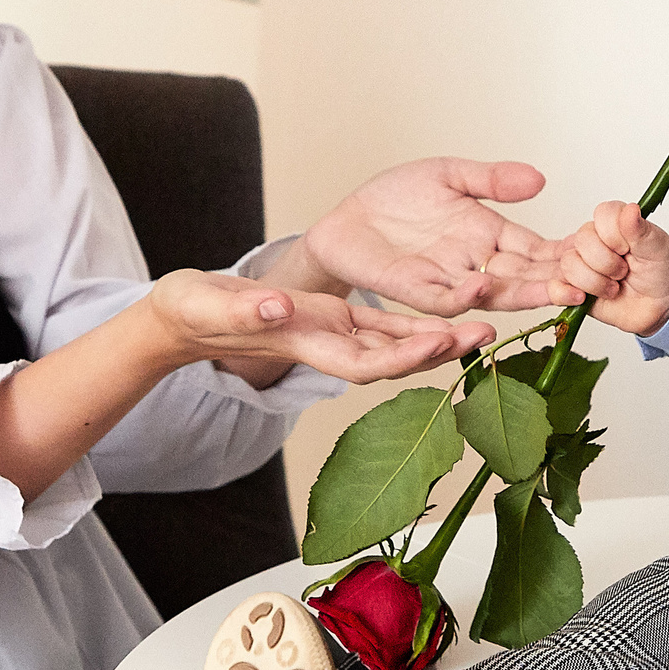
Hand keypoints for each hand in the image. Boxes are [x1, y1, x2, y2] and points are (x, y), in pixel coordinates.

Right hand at [147, 269, 490, 383]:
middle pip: (393, 358)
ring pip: (395, 342)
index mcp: (303, 347)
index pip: (363, 363)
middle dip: (439, 350)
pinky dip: (415, 320)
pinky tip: (448, 312)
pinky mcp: (334, 318)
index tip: (439, 342)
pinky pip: (383, 324)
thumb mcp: (210, 306)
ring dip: (438, 336)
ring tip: (484, 324)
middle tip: (486, 333)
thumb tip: (279, 305)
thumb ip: (245, 310)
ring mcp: (333, 335)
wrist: (182, 315)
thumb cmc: (190, 312)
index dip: (403, 357)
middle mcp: (327, 347)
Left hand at [300, 159, 563, 314]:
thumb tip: (540, 180)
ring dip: (524, 295)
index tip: (597, 253)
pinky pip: (443, 298)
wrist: (347, 219)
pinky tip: (482, 286)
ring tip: (555, 291)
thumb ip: (492, 179)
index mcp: (489, 235)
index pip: (536, 250)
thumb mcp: (449, 175)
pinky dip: (464, 295)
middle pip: (523, 276)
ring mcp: (448, 279)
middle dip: (555, 281)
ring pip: (493, 293)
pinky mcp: (415, 288)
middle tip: (589, 284)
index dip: (564, 254)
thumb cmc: (396, 198)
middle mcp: (475, 263)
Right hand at [555, 201, 668, 335]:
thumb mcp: (658, 249)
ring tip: (613, 288)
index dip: (614, 235)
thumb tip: (631, 210)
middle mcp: (594, 240)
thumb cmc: (659, 272)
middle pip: (582, 240)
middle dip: (607, 263)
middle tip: (624, 272)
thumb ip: (640, 230)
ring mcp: (581, 263)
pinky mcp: (571, 287)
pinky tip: (584, 298)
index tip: (629, 248)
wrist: (659, 306)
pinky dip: (566, 293)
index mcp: (614, 224)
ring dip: (595, 283)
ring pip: (569, 264)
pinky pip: (554, 286)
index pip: (602, 214)